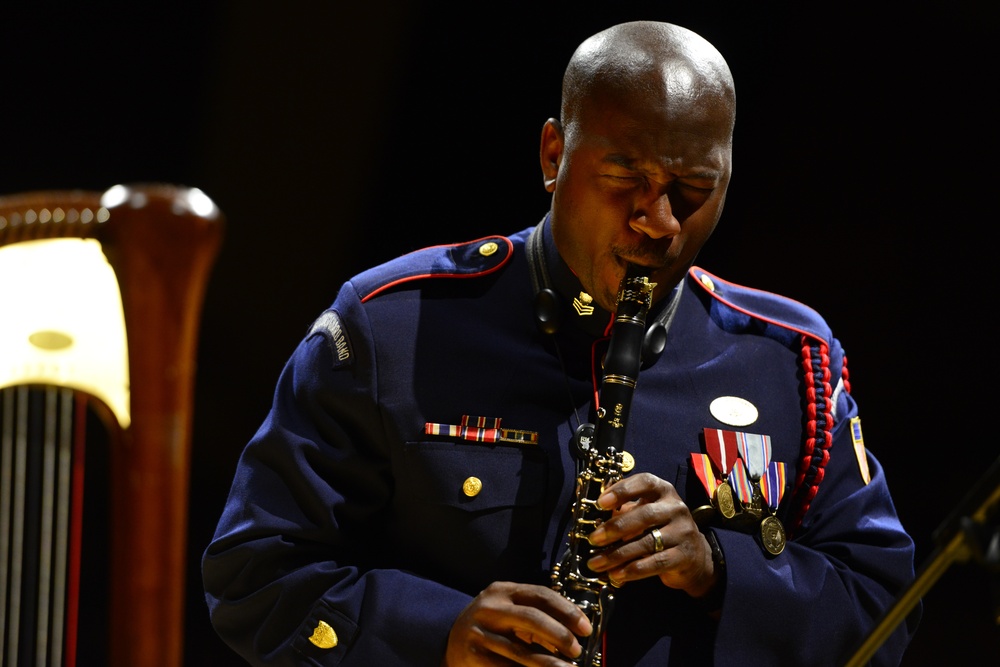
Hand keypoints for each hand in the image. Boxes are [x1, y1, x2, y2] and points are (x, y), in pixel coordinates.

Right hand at [443, 581, 591, 665]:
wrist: (448, 639)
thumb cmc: (490, 624)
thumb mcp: (507, 609)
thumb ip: (535, 614)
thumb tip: (573, 631)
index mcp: (502, 590)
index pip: (541, 595)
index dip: (567, 611)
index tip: (585, 628)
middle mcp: (490, 608)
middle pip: (532, 619)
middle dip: (560, 635)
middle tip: (576, 649)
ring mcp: (480, 633)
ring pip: (521, 650)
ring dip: (549, 663)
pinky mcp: (474, 656)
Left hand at [584, 472, 717, 598]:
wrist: (695, 556)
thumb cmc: (662, 529)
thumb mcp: (646, 514)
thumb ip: (625, 511)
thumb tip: (597, 520)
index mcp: (664, 491)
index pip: (645, 482)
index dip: (622, 490)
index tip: (601, 502)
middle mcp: (676, 508)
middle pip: (644, 515)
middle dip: (615, 527)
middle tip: (593, 539)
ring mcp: (683, 532)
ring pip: (647, 542)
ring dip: (618, 554)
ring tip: (597, 563)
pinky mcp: (684, 556)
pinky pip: (655, 563)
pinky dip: (632, 570)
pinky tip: (616, 574)